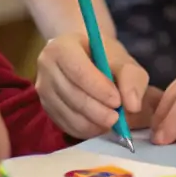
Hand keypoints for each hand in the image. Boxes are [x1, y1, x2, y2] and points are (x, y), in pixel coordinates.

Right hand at [36, 32, 158, 139]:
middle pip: (72, 95)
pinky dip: (85, 130)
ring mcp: (43, 88)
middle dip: (97, 111)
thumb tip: (132, 106)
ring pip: (68, 113)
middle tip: (117, 118)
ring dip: (93, 123)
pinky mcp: (46, 107)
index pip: (78, 71)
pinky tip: (99, 125)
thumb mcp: (123, 60)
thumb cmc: (104, 57)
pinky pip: (65, 124)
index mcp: (62, 46)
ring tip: (110, 121)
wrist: (85, 58)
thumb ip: (132, 79)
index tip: (117, 101)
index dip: (98, 89)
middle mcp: (47, 65)